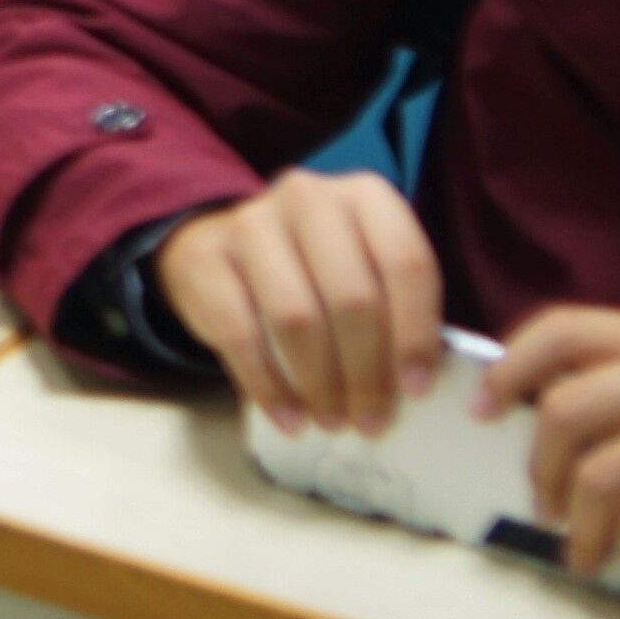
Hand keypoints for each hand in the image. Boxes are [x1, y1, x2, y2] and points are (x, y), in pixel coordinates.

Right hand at [150, 169, 443, 434]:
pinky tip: (288, 418)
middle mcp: (309, 197)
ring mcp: (250, 223)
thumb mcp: (366, 267)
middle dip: (366, 373)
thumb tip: (415, 387)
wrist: (223, 244)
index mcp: (365, 196)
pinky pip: (239, 334)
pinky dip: (268, 387)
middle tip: (370, 421)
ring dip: (320, 385)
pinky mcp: (204, 258)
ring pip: (297, 318)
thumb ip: (396, 312)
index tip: (416, 390)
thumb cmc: (315, 268)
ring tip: (331, 422)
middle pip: (352, 297)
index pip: (406, 262)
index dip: (415, 333)